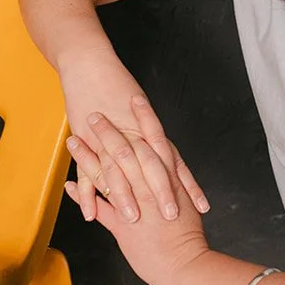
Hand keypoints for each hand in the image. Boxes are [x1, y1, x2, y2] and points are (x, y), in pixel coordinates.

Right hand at [58, 50, 208, 221]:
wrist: (89, 65)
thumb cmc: (116, 86)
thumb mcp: (142, 113)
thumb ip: (155, 139)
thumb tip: (171, 163)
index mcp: (149, 129)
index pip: (173, 161)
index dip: (187, 184)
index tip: (200, 206)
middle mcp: (131, 134)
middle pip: (149, 166)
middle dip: (160, 193)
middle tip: (169, 216)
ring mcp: (106, 138)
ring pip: (118, 170)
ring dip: (125, 196)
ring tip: (133, 219)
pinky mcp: (84, 139)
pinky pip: (86, 171)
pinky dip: (87, 195)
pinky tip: (91, 215)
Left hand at [65, 114, 210, 284]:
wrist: (186, 267)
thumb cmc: (188, 237)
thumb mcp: (183, 205)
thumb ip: (170, 186)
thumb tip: (165, 174)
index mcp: (167, 180)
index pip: (154, 140)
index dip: (143, 118)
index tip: (134, 97)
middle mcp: (149, 188)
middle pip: (125, 151)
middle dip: (108, 131)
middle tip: (93, 113)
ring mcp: (134, 205)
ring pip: (106, 174)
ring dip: (88, 157)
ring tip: (73, 140)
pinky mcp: (122, 225)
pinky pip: (98, 206)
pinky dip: (84, 195)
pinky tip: (69, 185)